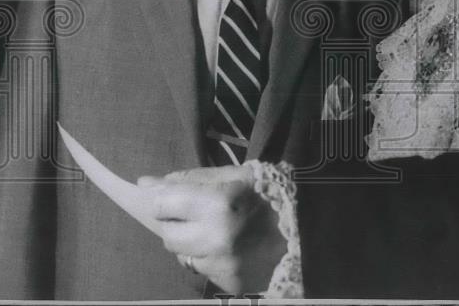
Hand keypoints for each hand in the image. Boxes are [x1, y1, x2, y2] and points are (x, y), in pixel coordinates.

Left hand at [139, 165, 285, 295]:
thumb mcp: (237, 175)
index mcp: (218, 204)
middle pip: (167, 235)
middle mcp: (216, 238)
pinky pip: (202, 269)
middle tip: (199, 213)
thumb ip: (191, 178)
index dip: (166, 199)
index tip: (175, 197)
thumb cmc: (273, 194)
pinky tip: (230, 246)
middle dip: (177, 224)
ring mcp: (222, 265)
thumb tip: (147, 183)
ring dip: (192, 242)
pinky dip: (209, 257)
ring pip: (182, 255)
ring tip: (219, 229)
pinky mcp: (228, 283)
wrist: (312, 230)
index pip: (163, 204)